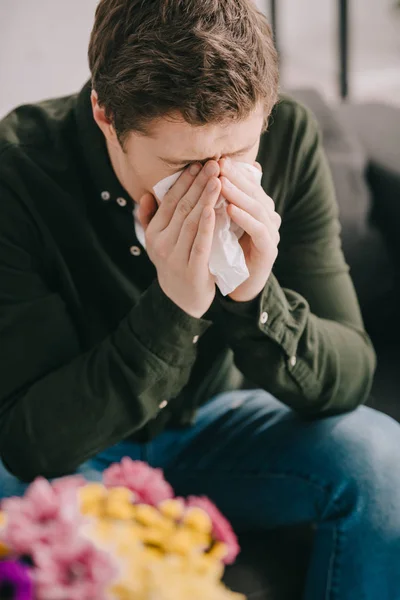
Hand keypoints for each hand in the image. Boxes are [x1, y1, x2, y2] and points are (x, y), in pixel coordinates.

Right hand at [138, 161, 220, 318]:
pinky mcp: (192, 270)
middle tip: (214, 164)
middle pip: (182, 207)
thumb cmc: (174, 264)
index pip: (170, 201)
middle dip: (199, 184)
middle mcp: (162, 244)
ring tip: (218, 180)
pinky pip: (200, 244)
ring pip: (191, 222)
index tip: (199, 164)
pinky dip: (206, 226)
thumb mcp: (157, 243)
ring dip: (205, 199)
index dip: (185, 181)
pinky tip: (215, 209)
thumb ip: (149, 219)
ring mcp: (176, 257)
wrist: (182, 300)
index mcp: (154, 233)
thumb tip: (147, 195)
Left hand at [219, 158, 280, 301]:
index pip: (247, 183)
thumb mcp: (220, 222)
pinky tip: (230, 209)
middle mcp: (268, 216)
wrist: (239, 283)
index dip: (232, 171)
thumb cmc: (227, 251)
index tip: (215, 159)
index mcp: (257, 207)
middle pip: (253, 191)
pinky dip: (244, 218)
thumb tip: (202, 177)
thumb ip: (218, 201)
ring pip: (257, 208)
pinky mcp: (269, 249)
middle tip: (218, 164)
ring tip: (221, 183)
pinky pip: (258, 230)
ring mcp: (271, 232)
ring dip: (238, 194)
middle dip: (235, 177)